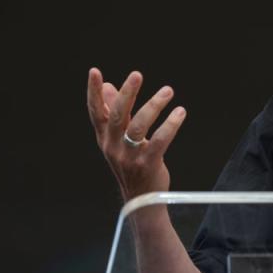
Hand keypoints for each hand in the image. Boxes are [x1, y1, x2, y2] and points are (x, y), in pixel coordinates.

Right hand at [86, 68, 186, 200]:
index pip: (96, 112)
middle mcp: (113, 146)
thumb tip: (107, 86)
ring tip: (167, 91)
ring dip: (153, 105)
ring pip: (139, 126)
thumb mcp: (118, 139)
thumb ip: (115, 113)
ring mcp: (130, 157)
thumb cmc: (131, 164)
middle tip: (136, 75)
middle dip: (126, 93)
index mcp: (105, 138)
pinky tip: (180, 112)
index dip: (93, 92)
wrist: (141, 200)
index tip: (94, 72)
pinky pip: (160, 141)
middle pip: (117, 115)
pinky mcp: (148, 164)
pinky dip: (170, 125)